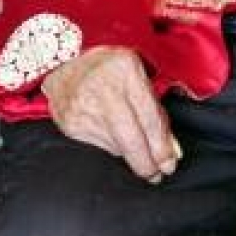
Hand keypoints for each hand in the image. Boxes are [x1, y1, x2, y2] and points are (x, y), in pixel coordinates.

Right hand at [40, 46, 180, 182]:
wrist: (64, 62)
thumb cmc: (109, 68)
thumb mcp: (138, 73)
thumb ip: (156, 108)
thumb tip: (171, 148)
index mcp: (126, 69)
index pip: (149, 118)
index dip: (161, 147)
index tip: (169, 163)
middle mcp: (104, 89)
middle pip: (131, 140)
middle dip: (147, 164)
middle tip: (156, 173)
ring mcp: (84, 108)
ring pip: (116, 148)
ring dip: (130, 156)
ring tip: (136, 152)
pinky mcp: (71, 124)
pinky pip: (99, 147)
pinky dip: (111, 147)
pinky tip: (112, 136)